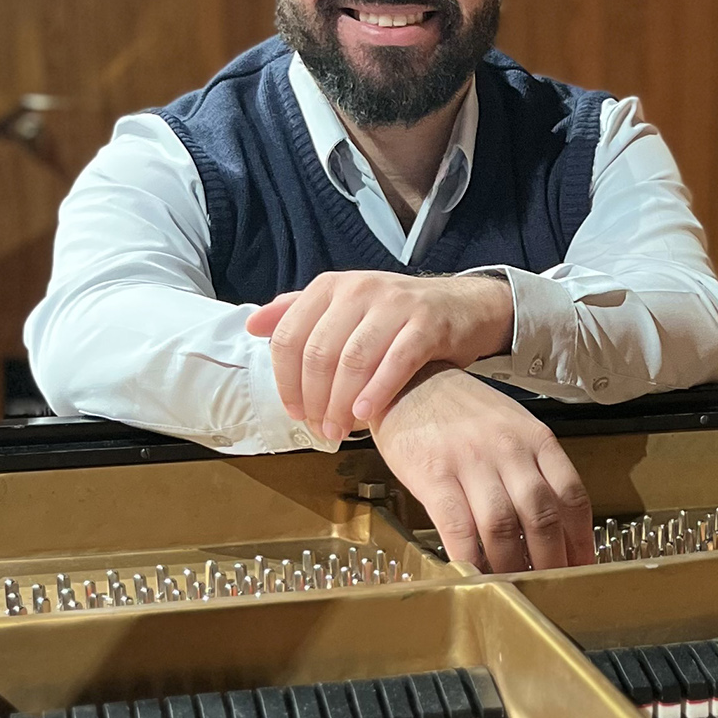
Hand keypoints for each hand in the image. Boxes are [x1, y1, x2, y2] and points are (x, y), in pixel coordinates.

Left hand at [244, 271, 514, 442]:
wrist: (465, 306)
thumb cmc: (398, 316)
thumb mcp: (347, 307)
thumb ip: (300, 314)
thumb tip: (252, 325)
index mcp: (332, 286)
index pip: (289, 337)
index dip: (286, 382)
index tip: (295, 412)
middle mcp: (360, 289)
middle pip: (319, 353)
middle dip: (314, 399)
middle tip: (320, 429)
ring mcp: (396, 304)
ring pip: (353, 360)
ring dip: (341, 403)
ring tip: (341, 431)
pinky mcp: (428, 323)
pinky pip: (395, 362)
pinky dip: (377, 392)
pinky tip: (368, 415)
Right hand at [370, 364, 593, 570]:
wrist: (407, 380)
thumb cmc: (460, 410)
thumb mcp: (510, 426)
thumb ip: (533, 467)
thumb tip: (553, 521)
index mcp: (535, 438)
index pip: (571, 494)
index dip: (580, 537)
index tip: (583, 564)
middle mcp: (509, 448)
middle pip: (542, 515)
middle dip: (552, 559)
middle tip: (553, 585)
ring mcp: (471, 461)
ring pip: (504, 526)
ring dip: (514, 564)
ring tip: (517, 587)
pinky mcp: (434, 474)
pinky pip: (458, 526)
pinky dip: (470, 558)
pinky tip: (475, 575)